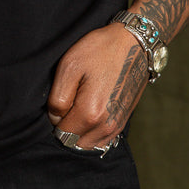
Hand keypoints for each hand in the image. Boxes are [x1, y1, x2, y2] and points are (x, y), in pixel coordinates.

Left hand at [47, 25, 148, 149]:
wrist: (133, 43)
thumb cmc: (99, 51)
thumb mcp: (69, 67)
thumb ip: (57, 99)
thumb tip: (55, 118)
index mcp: (90, 113)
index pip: (61, 134)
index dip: (54, 119)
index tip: (59, 101)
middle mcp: (105, 126)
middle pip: (74, 143)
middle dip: (67, 128)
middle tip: (68, 103)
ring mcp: (116, 126)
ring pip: (87, 144)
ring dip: (79, 131)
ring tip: (79, 105)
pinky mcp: (122, 122)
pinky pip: (101, 139)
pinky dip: (92, 131)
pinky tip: (90, 110)